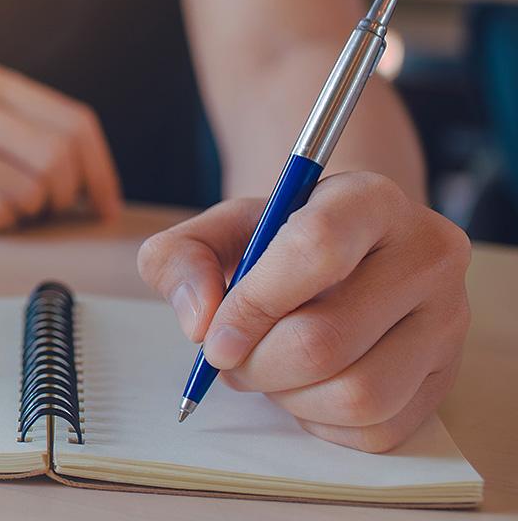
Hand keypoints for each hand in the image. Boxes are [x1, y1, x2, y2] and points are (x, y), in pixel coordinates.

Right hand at [0, 60, 121, 229]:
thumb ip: (19, 123)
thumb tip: (86, 173)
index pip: (75, 123)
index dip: (101, 170)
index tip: (104, 203)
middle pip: (59, 158)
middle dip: (67, 195)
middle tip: (52, 209)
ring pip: (29, 191)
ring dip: (31, 212)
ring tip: (11, 208)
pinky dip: (1, 223)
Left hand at [137, 172, 471, 451]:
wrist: (340, 259)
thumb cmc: (274, 246)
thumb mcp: (216, 231)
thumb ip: (180, 259)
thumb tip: (199, 322)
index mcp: (369, 200)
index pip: (315, 249)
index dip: (252, 305)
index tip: (213, 338)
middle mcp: (425, 254)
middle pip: (327, 339)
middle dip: (257, 365)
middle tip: (231, 359)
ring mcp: (447, 319)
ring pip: (357, 395)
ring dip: (289, 398)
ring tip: (268, 371)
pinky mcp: (448, 376)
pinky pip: (377, 429)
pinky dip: (322, 421)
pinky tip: (305, 387)